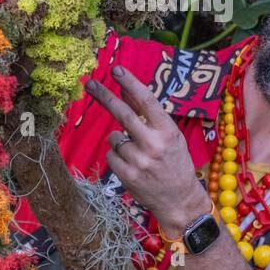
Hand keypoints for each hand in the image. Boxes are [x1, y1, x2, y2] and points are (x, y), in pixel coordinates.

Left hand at [84, 65, 209, 237]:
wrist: (179, 199)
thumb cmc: (175, 163)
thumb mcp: (170, 136)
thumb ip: (147, 115)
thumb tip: (127, 91)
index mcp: (168, 131)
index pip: (147, 101)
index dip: (130, 83)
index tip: (116, 70)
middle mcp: (153, 144)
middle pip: (123, 114)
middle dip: (105, 96)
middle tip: (90, 83)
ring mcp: (139, 161)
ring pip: (114, 138)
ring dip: (120, 140)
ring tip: (137, 153)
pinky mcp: (126, 176)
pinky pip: (110, 155)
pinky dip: (117, 156)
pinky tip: (132, 164)